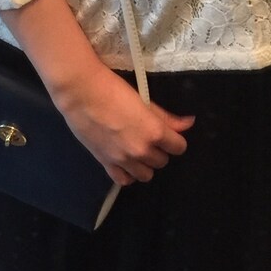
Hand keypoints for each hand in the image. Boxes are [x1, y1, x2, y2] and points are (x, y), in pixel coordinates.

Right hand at [51, 61, 195, 186]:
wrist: (80, 92)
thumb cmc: (114, 89)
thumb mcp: (145, 100)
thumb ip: (167, 117)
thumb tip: (189, 123)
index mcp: (155, 132)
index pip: (179, 147)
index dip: (175, 141)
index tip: (168, 135)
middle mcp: (141, 150)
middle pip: (162, 162)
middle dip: (159, 151)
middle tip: (148, 138)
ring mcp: (123, 160)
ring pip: (146, 175)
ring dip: (145, 164)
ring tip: (137, 150)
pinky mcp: (105, 163)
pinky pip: (124, 180)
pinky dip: (128, 174)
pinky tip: (125, 163)